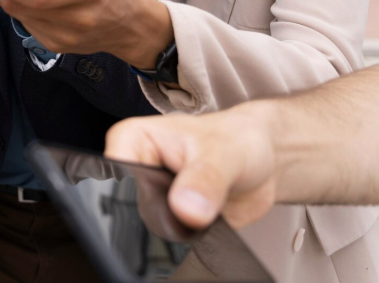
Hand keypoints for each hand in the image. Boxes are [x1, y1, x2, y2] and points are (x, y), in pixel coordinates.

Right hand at [105, 107, 277, 228]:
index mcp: (136, 139)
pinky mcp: (172, 221)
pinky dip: (198, 236)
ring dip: (188, 223)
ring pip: (157, 225)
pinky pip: (176, 240)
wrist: (263, 163)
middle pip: (138, 201)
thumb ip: (205, 180)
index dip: (139, 182)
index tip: (166, 189)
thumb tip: (186, 209)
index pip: (117, 164)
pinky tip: (213, 218)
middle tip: (201, 192)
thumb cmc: (238, 140)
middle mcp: (140, 169)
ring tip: (211, 200)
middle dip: (173, 207)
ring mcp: (155, 198)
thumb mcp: (224, 153)